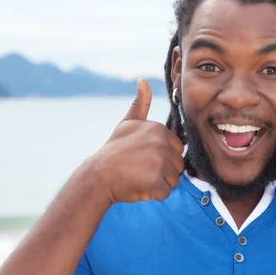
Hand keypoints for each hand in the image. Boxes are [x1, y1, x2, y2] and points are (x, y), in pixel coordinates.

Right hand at [88, 78, 184, 203]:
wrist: (97, 176)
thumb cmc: (114, 151)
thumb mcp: (127, 123)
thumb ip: (140, 103)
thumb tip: (143, 80)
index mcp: (158, 129)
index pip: (177, 149)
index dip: (163, 157)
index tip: (143, 157)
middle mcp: (161, 144)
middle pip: (178, 165)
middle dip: (163, 171)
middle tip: (141, 169)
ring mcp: (160, 162)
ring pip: (174, 180)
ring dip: (159, 183)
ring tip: (140, 177)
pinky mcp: (156, 181)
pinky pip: (166, 192)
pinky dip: (154, 194)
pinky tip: (140, 186)